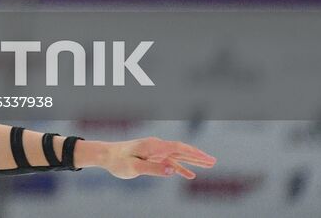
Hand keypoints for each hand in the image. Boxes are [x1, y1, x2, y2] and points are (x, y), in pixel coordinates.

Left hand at [79, 137, 216, 179]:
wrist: (106, 155)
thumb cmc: (118, 161)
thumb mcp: (134, 167)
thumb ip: (154, 168)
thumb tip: (173, 171)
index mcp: (153, 146)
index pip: (178, 147)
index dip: (193, 153)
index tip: (207, 158)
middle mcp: (156, 146)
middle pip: (181, 150)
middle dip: (198, 156)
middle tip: (214, 161)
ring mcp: (155, 151)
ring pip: (178, 156)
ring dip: (193, 161)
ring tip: (209, 165)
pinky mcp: (152, 157)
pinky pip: (170, 163)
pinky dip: (180, 168)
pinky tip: (189, 175)